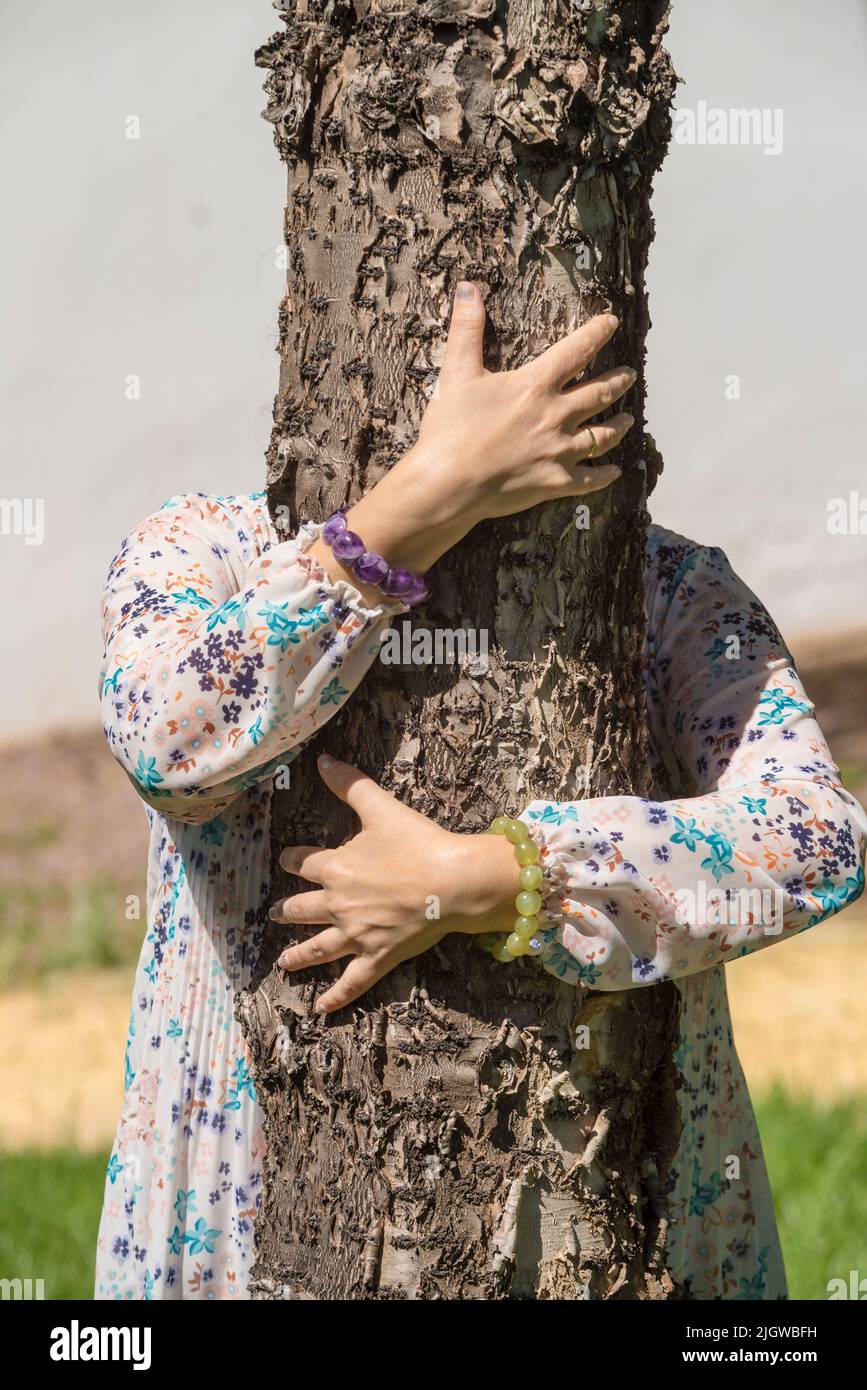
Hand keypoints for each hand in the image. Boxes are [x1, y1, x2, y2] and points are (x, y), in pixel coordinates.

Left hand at [270, 754, 516, 1013]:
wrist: (452, 881)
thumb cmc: (417, 842)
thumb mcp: (380, 807)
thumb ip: (349, 784)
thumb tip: (322, 760)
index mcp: (334, 868)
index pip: (303, 862)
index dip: (295, 860)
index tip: (289, 860)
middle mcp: (337, 905)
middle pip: (302, 908)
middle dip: (288, 910)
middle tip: (276, 913)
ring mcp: (356, 935)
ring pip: (318, 949)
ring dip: (299, 956)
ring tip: (284, 963)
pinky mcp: (378, 957)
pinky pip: (352, 981)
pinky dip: (336, 997)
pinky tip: (321, 1010)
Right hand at [307, 286, 635, 587]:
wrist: (448, 482)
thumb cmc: (451, 428)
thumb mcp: (457, 372)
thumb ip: (467, 328)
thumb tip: (467, 286)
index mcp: (536, 384)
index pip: (577, 350)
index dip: (597, 333)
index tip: (612, 324)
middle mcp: (556, 415)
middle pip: (599, 393)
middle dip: (618, 381)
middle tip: (630, 374)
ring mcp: (559, 451)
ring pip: (602, 435)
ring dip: (618, 426)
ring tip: (629, 418)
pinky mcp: (554, 482)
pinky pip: (589, 478)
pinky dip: (604, 474)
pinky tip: (615, 471)